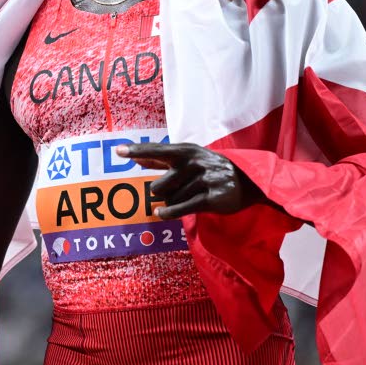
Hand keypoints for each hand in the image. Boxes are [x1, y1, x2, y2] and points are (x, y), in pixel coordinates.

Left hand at [116, 142, 264, 219]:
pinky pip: (181, 208)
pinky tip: (161, 214)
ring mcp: (203, 180)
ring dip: (174, 203)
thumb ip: (161, 158)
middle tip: (177, 191)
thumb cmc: (209, 168)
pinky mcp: (210, 198)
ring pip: (170, 199)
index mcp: (186, 150)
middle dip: (162, 194)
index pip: (157, 150)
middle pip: (158, 186)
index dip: (138, 151)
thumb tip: (136, 157)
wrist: (246, 181)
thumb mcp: (189, 158)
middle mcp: (193, 163)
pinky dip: (169, 213)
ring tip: (188, 197)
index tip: (118, 151)